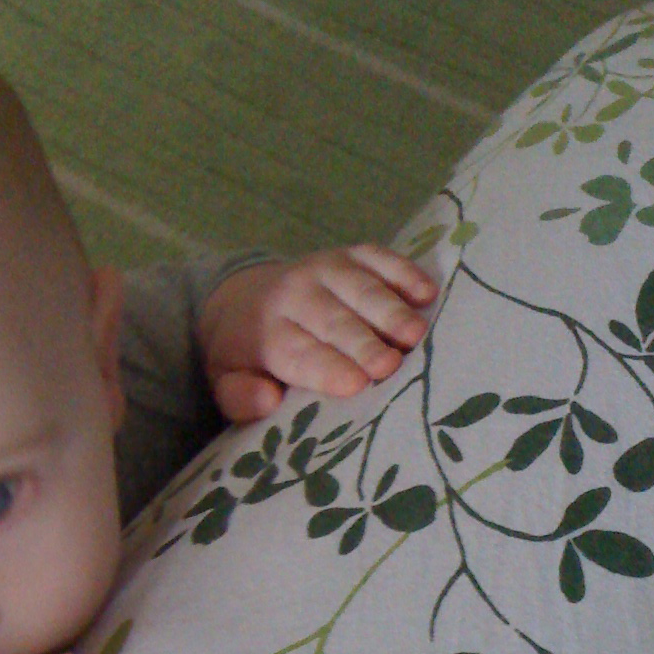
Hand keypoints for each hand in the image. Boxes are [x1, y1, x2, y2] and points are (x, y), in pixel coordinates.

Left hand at [199, 246, 439, 422]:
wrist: (242, 297)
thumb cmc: (247, 355)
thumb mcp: (227, 381)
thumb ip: (239, 396)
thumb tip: (268, 398)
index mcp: (264, 332)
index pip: (295, 351)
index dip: (325, 368)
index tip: (355, 384)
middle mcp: (294, 294)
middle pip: (333, 321)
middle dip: (362, 342)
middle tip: (391, 364)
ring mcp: (325, 269)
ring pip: (360, 289)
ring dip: (390, 311)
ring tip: (415, 334)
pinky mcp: (350, 255)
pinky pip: (378, 258)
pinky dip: (403, 272)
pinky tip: (427, 293)